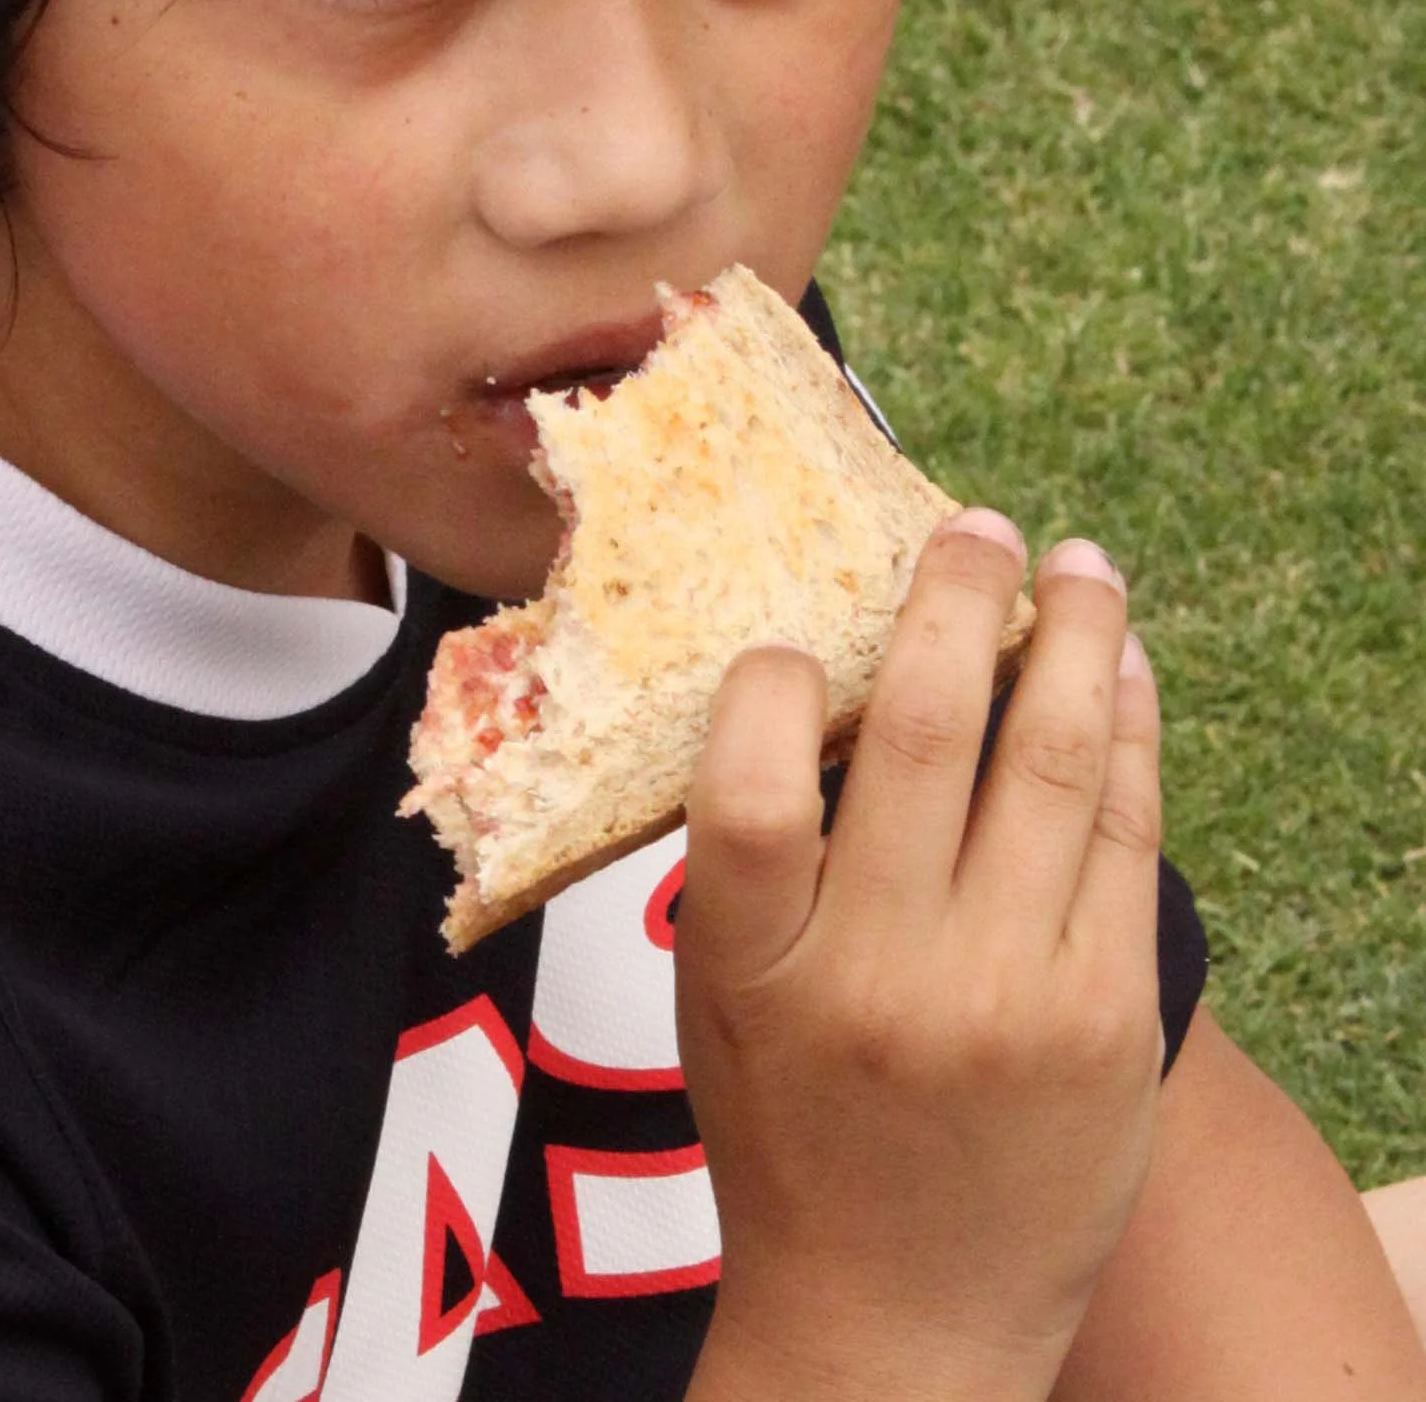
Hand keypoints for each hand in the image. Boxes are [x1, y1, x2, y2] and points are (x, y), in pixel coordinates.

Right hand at [678, 511, 1162, 1401]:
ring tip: (1078, 565)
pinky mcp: (1110, 1016)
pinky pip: (1125, 833)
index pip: (747, 777)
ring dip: (1072, 637)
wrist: (901, 1323)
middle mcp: (883, 974)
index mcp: (757, 968)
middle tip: (974, 527)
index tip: (794, 628)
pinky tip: (1123, 671)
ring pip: (1048, 760)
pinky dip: (1127, 731)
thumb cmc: (792, 1136)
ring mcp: (1010, 994)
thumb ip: (757, 861)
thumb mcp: (723, 1001)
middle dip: (955, 597)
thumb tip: (818, 674)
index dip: (772, 672)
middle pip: (919, 732)